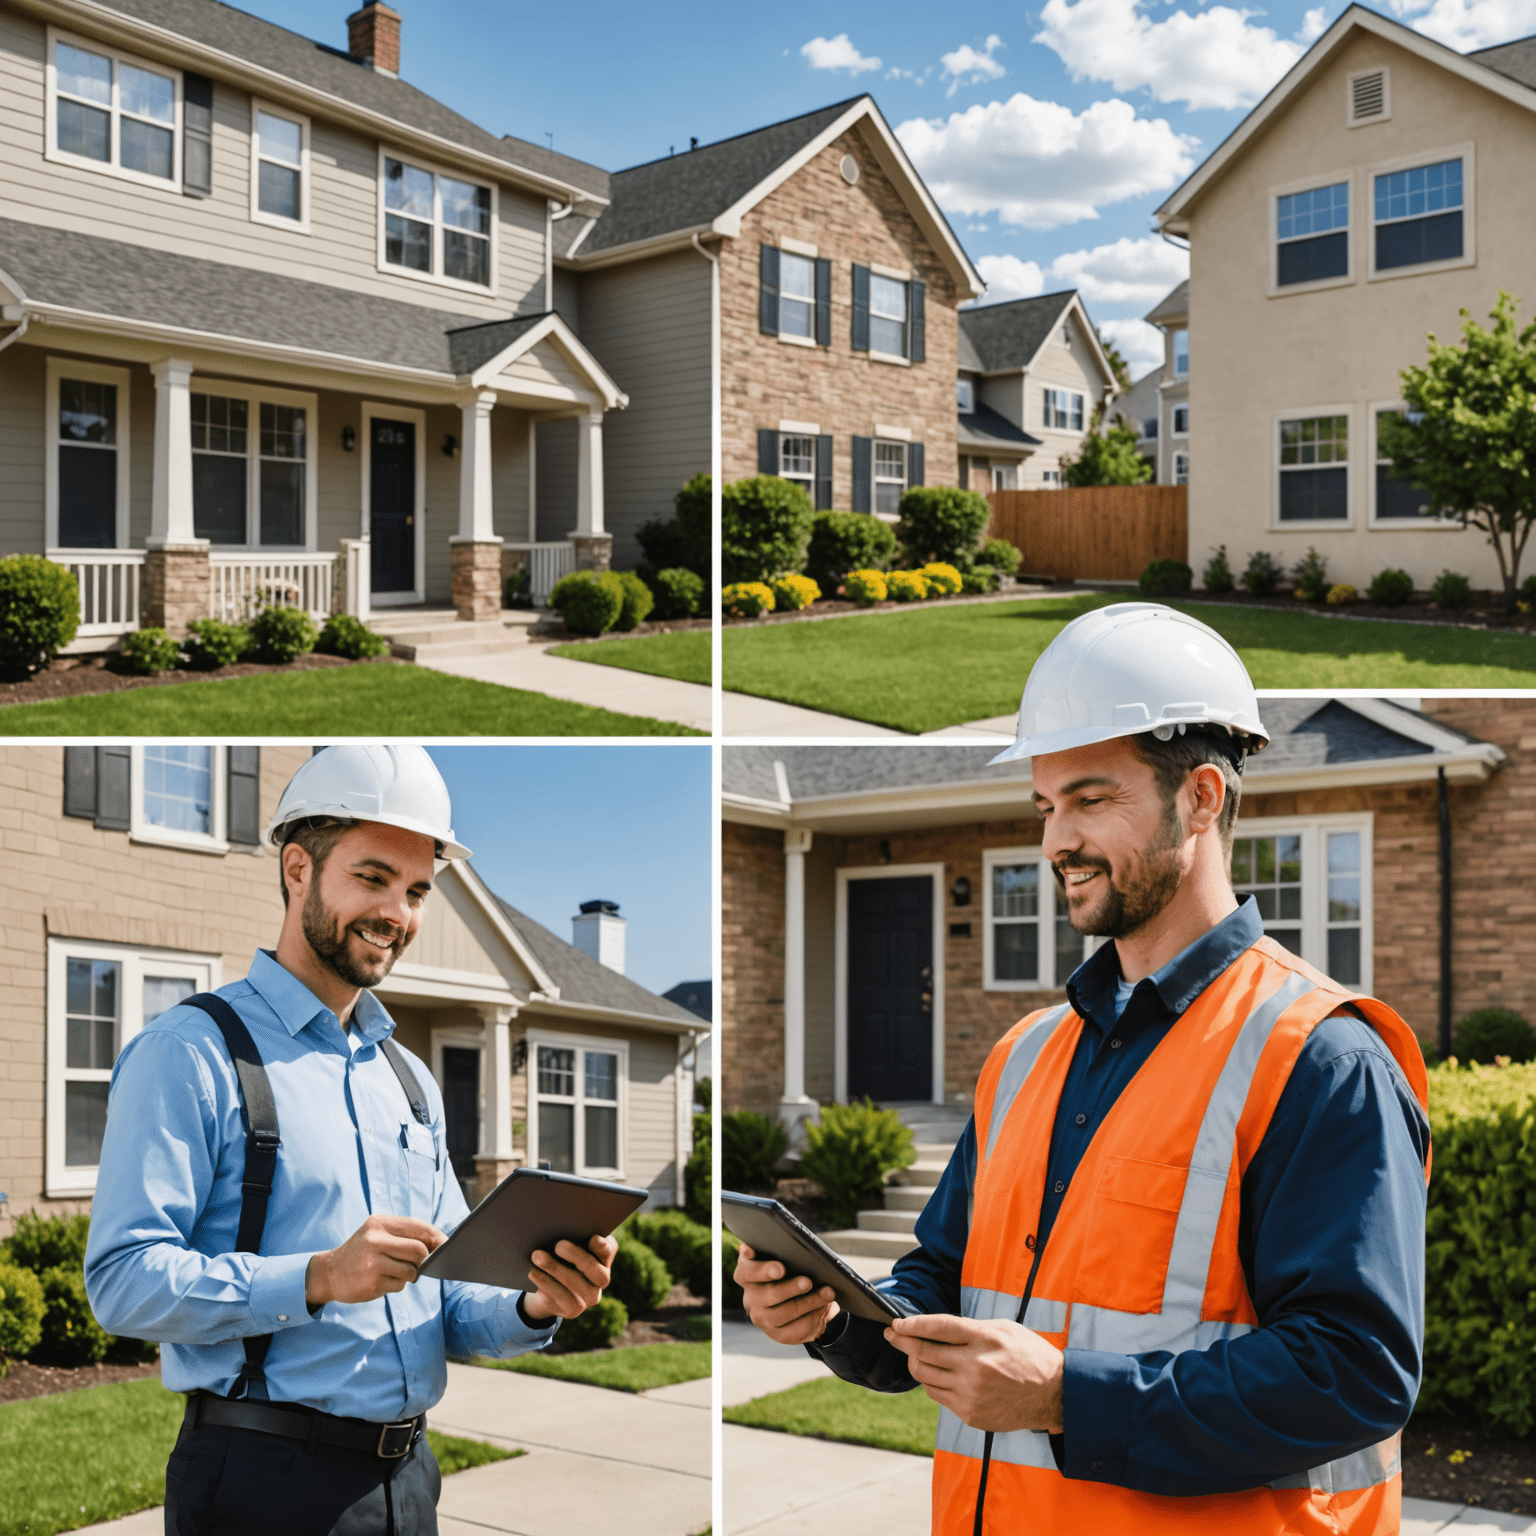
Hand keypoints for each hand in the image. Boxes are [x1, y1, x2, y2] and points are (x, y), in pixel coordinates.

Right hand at [305, 1215, 444, 1306]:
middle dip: (424, 1259)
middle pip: (419, 1250)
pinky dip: (398, 1284)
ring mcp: (373, 1262)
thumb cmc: (361, 1251)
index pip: (419, 1227)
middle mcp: (375, 1240)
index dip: (437, 1237)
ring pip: (411, 1270)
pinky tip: (384, 1280)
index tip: (446, 1246)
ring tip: (397, 1272)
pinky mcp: (372, 1283)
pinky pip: (399, 1285)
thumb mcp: (377, 1233)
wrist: (329, 1272)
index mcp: (380, 1223)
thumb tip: (439, 1245)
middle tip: (419, 1264)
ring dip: (411, 1274)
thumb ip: (404, 1235)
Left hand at [521, 1234, 617, 1321]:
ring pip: (576, 1284)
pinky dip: (545, 1282)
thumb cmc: (558, 1258)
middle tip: (558, 1245)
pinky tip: (533, 1272)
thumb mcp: (566, 1247)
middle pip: (595, 1270)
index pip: (609, 1251)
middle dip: (576, 1256)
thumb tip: (560, 1227)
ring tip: (537, 1256)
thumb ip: (571, 1237)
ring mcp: (589, 1298)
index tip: (592, 1238)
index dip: (603, 1247)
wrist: (545, 1290)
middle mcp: (601, 1280)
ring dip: (555, 1268)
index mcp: (603, 1258)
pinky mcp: (573, 1310)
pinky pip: (560, 1297)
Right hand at [736, 1242, 839, 1344]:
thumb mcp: (778, 1256)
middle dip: (791, 1288)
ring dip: (809, 1303)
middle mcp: (750, 1299)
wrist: (794, 1297)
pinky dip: (813, 1319)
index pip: (747, 1272)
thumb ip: (771, 1248)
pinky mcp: (777, 1334)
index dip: (763, 1271)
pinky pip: (794, 1331)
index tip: (781, 1268)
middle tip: (809, 1281)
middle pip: (769, 1295)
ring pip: (784, 1314)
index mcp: (746, 1276)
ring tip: (828, 1293)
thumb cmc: (786, 1268)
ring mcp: (762, 1319)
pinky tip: (825, 1308)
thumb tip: (750, 1247)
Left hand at [884, 1313, 1064, 1433]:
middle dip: (903, 1342)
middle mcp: (976, 1367)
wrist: (1054, 1395)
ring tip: (913, 1354)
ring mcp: (972, 1394)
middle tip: (892, 1335)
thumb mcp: (1003, 1329)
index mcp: (985, 1339)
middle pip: (924, 1353)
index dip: (912, 1325)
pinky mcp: (971, 1414)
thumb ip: (969, 1328)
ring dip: (914, 1363)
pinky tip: (936, 1374)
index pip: (938, 1328)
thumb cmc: (1028, 1355)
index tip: (896, 1324)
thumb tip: (934, 1329)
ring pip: (925, 1376)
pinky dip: (931, 1383)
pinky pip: (938, 1395)